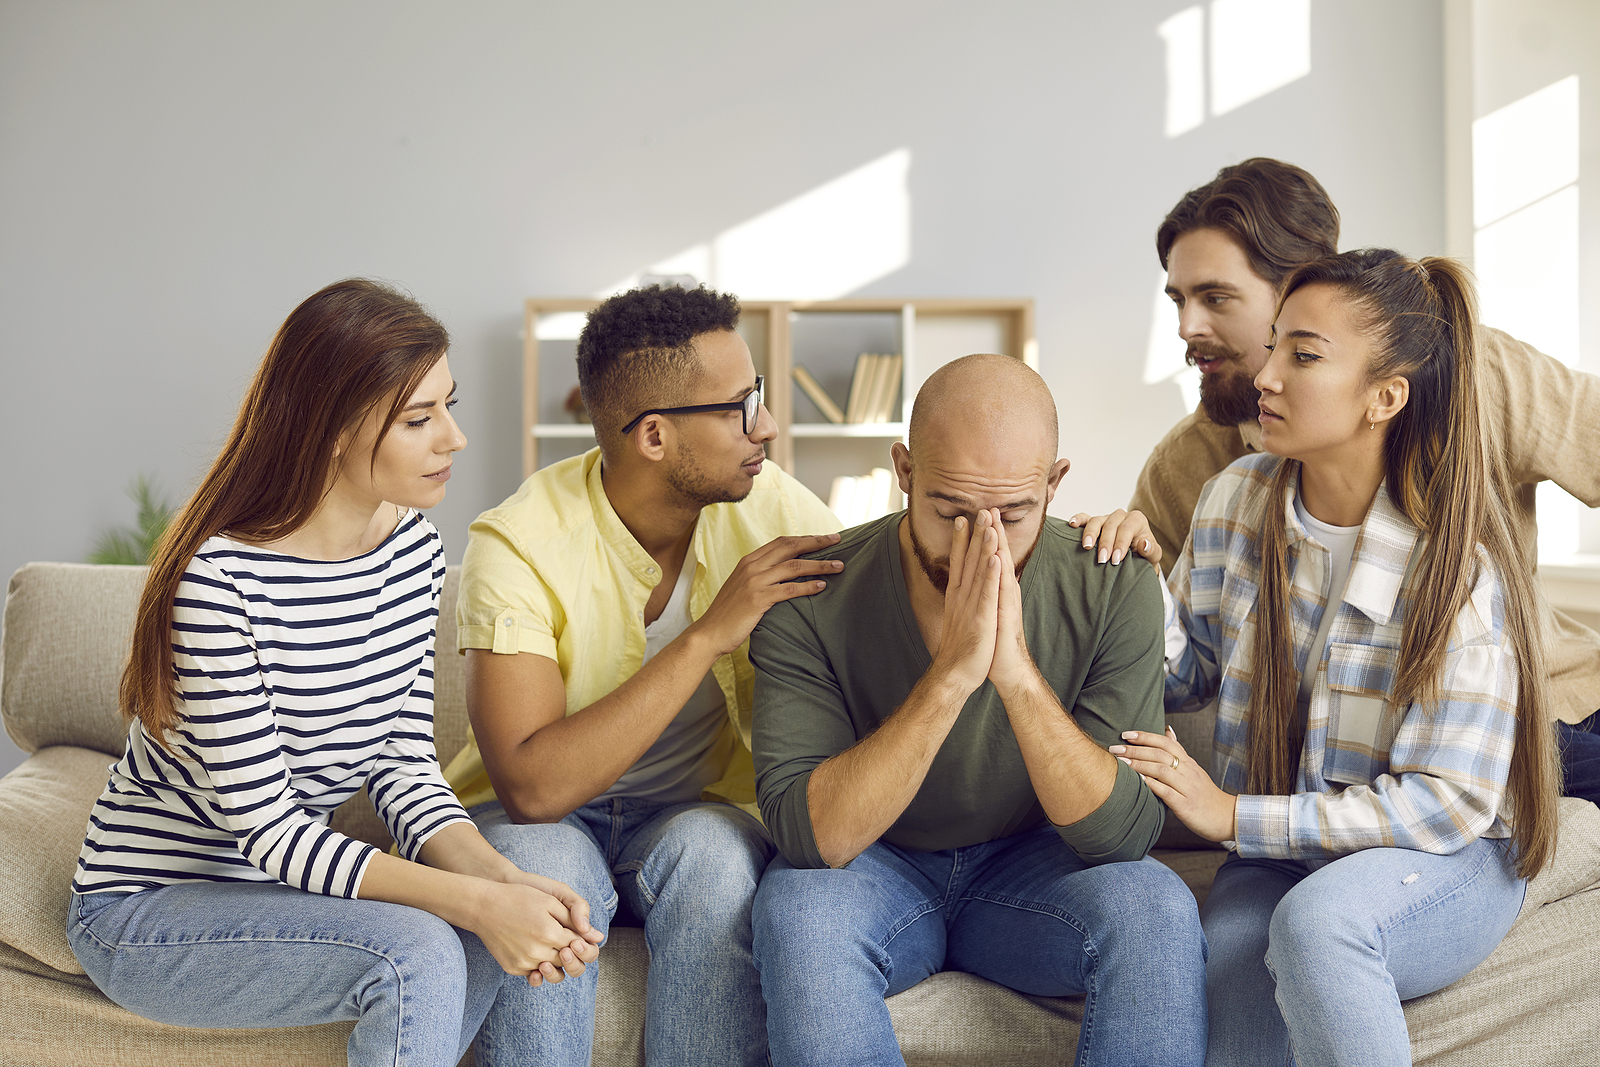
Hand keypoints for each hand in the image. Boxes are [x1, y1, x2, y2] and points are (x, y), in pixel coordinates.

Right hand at [471, 880, 601, 986]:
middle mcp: (537, 952)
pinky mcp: (512, 968)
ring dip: (556, 961)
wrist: (483, 906)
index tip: (577, 934)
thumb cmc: (519, 897)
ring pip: (551, 970)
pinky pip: (533, 973)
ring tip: (551, 946)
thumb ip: (575, 919)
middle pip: (566, 962)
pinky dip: (538, 964)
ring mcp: (523, 962)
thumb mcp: (550, 901)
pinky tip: (535, 949)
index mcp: (550, 933)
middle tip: (565, 941)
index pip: (577, 947)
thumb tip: (597, 937)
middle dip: (571, 953)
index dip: (582, 942)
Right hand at [692, 533, 843, 654]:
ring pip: (794, 567)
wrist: (710, 633)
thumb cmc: (730, 613)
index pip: (781, 542)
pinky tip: (822, 587)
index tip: (824, 537)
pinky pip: (789, 589)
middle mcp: (752, 567)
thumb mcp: (743, 587)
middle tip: (838, 540)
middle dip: (816, 542)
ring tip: (838, 566)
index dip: (805, 538)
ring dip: (819, 565)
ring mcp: (754, 582)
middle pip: (790, 547)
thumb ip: (762, 576)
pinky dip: (807, 587)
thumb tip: (786, 573)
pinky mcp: (758, 599)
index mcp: (748, 561)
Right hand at [930, 512, 1001, 694]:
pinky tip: (995, 558)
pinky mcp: (982, 618)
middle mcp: (962, 596)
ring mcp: (972, 605)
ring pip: (979, 570)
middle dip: (975, 533)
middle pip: (968, 559)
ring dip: (984, 546)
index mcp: (958, 595)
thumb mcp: (959, 617)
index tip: (963, 518)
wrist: (956, 673)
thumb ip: (960, 599)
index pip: (959, 562)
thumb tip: (959, 587)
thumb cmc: (961, 647)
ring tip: (989, 523)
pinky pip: (987, 592)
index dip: (962, 539)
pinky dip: (990, 575)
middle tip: (980, 509)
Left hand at [987, 509, 1035, 696]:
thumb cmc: (995, 640)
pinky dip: (999, 573)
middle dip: (993, 532)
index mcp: (996, 589)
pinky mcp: (1006, 615)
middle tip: (989, 506)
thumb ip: (987, 592)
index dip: (986, 536)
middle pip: (998, 556)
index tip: (981, 513)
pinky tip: (997, 558)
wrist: (1007, 667)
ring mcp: (1006, 602)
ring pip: (1002, 568)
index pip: (991, 557)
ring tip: (994, 523)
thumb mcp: (988, 610)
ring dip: (998, 545)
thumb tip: (983, 578)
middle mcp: (1004, 591)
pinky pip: (1002, 591)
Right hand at [1067, 509, 1160, 569]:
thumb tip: (1143, 544)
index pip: (1127, 528)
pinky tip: (1072, 525)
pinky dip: (1078, 520)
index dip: (1120, 543)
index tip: (1115, 560)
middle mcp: (1121, 516)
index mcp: (1137, 520)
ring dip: (1090, 534)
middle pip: (1110, 525)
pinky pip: (1085, 518)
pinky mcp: (1094, 523)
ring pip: (1096, 521)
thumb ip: (1151, 550)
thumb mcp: (1153, 556)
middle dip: (1105, 543)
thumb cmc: (1144, 557)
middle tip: (1102, 560)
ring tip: (1087, 547)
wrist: (1135, 560)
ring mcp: (1106, 518)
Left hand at [1109, 727, 1235, 842]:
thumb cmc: (1206, 795)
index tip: (1126, 734)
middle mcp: (1189, 772)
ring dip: (1139, 765)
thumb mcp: (1194, 770)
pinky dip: (1152, 785)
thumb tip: (1167, 730)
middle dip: (1135, 750)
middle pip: (1160, 754)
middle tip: (1114, 748)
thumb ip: (1179, 752)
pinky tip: (1138, 781)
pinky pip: (1167, 792)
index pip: (1166, 743)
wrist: (1228, 818)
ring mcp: (1188, 788)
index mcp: (1189, 763)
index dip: (1145, 736)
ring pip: (1162, 770)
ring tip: (1121, 762)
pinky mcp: (1186, 806)